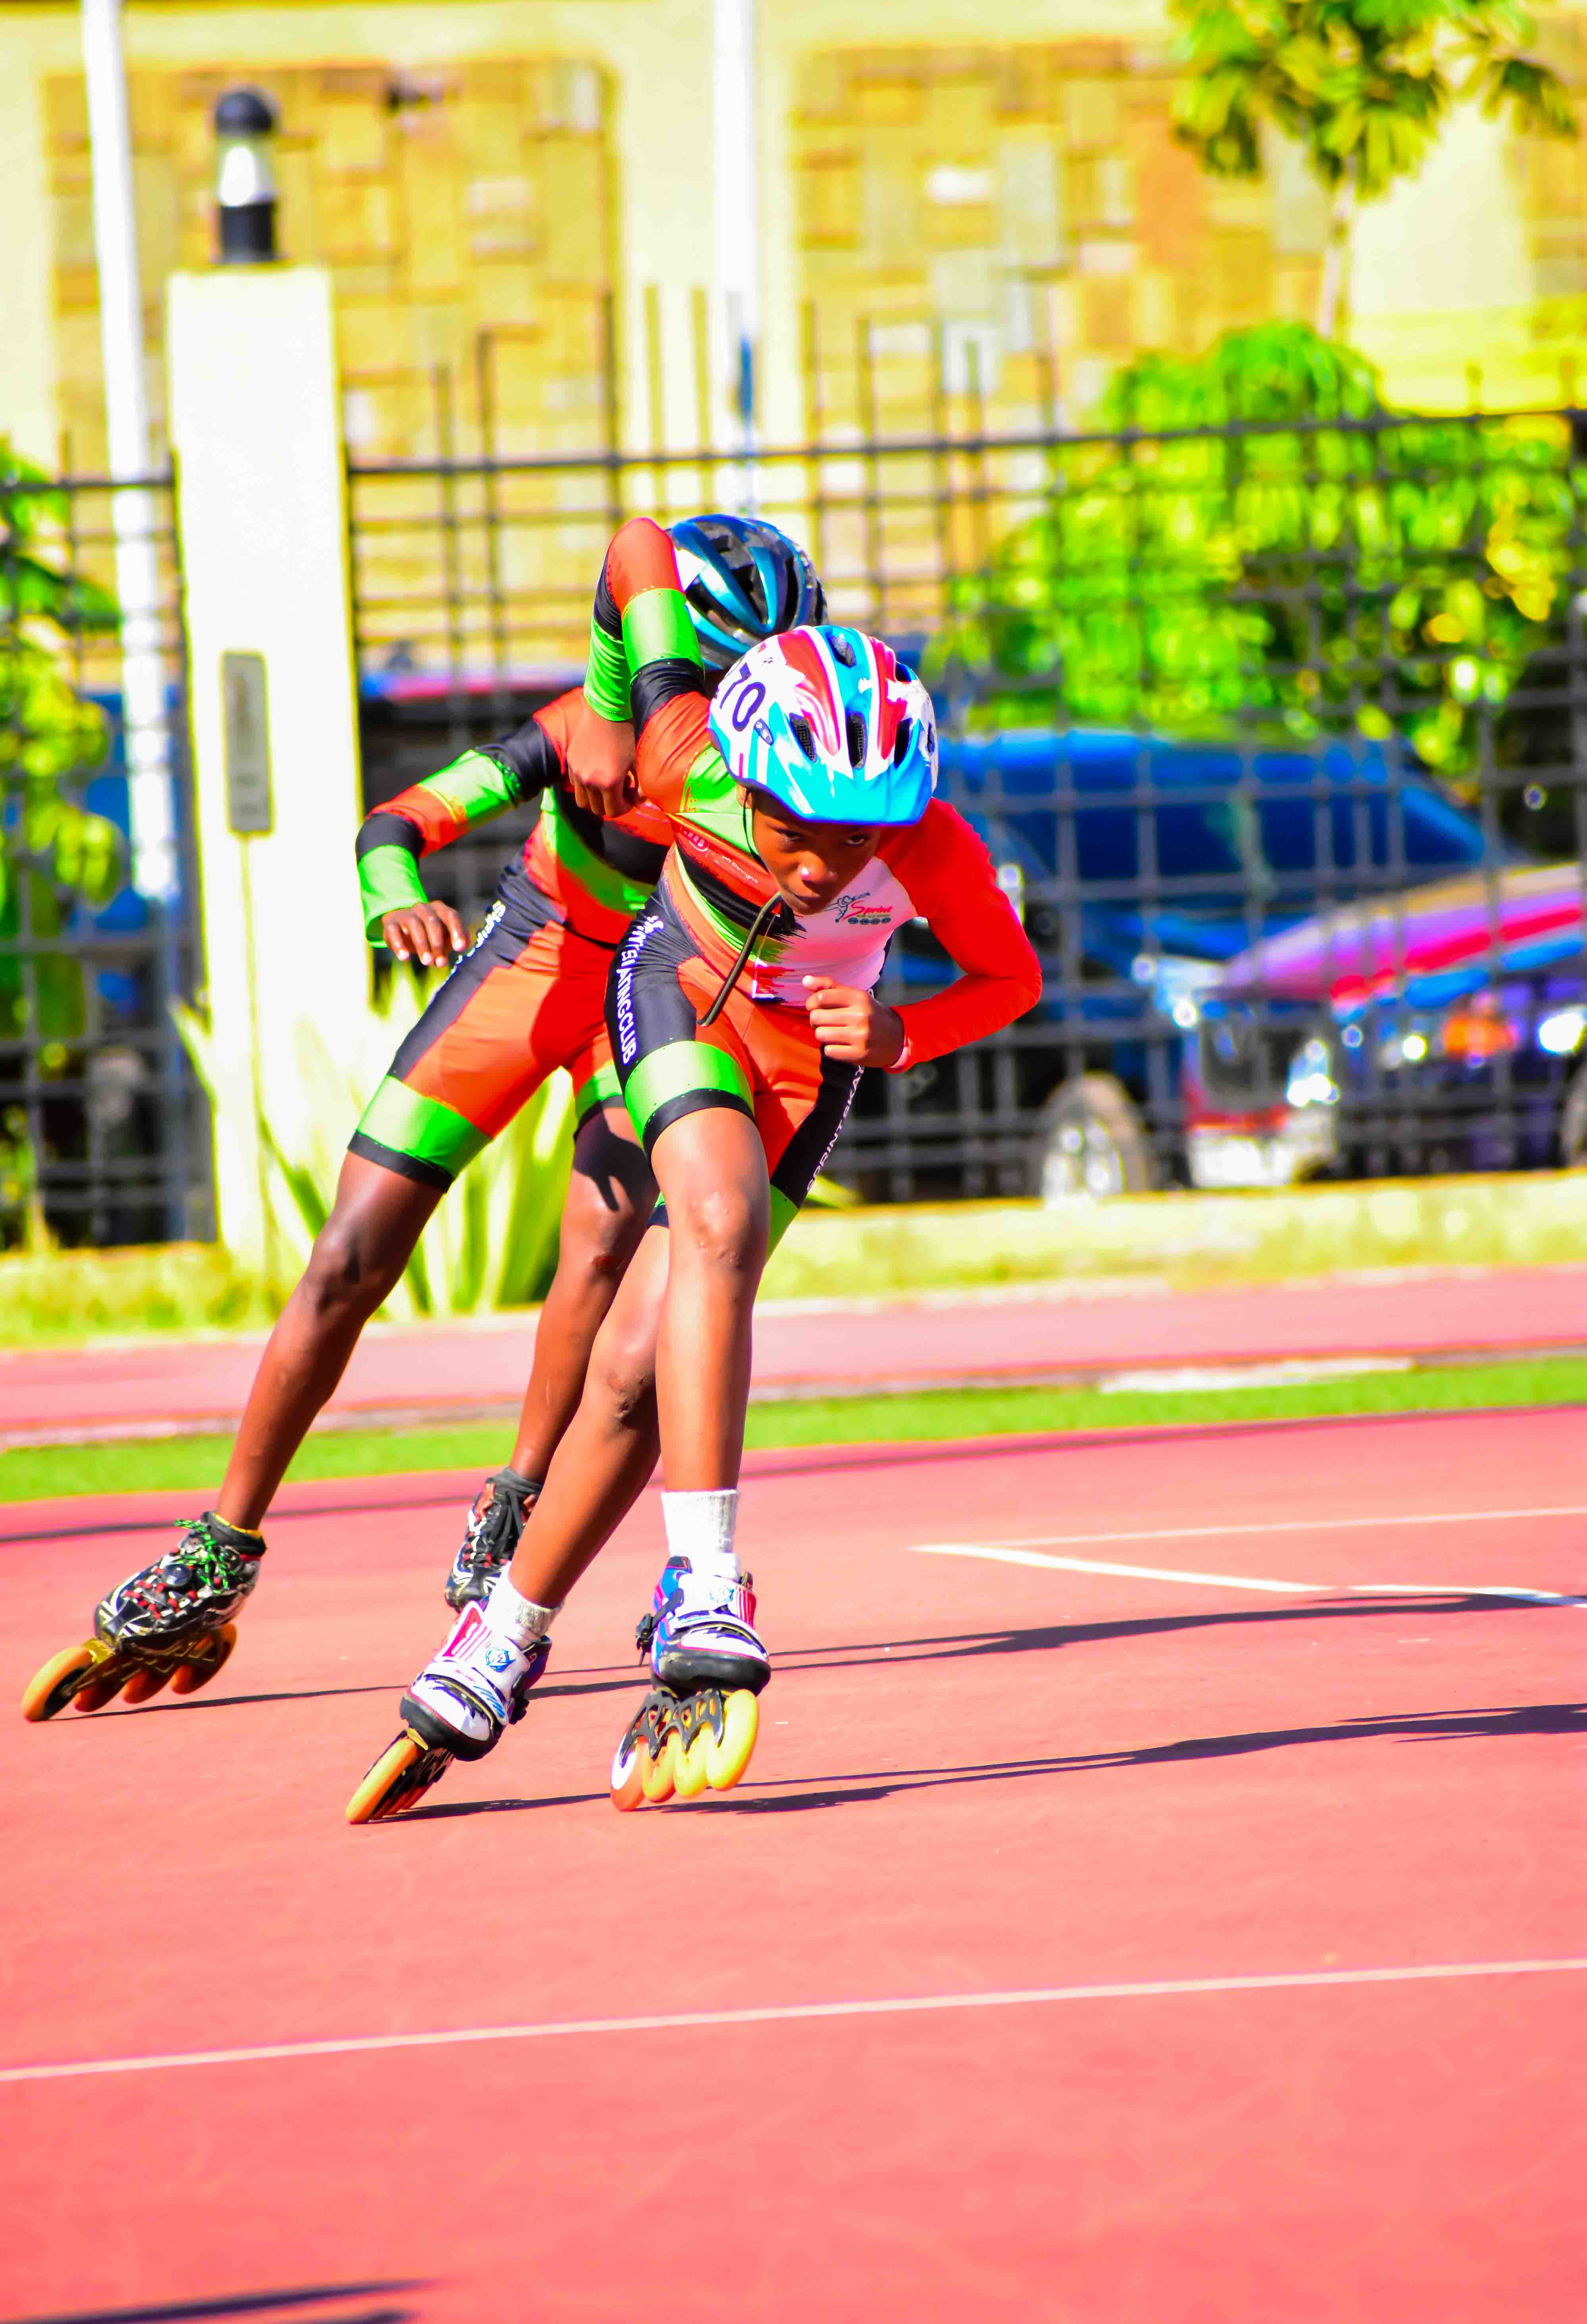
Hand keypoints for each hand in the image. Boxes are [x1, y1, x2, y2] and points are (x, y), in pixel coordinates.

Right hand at [381, 902, 466, 966]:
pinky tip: (404, 957)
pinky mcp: (391, 923)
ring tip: (427, 962)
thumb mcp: (445, 937)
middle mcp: (423, 908)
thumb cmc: (430, 934)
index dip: (456, 931)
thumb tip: (464, 945)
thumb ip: (456, 941)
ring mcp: (406, 914)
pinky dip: (399, 945)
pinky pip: (393, 931)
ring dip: (422, 946)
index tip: (460, 948)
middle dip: (437, 943)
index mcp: (440, 909)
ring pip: (415, 926)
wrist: (402, 928)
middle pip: (433, 922)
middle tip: (440, 962)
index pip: (451, 916)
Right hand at [567, 696, 636, 818]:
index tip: (632, 796)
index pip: (613, 811)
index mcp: (608, 782)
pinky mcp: (570, 762)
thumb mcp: (639, 761)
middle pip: (597, 810)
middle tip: (623, 790)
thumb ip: (641, 786)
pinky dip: (587, 785)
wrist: (608, 708)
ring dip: (596, 799)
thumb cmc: (629, 733)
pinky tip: (599, 770)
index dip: (625, 807)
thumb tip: (638, 800)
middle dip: (611, 804)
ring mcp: (577, 772)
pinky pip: (576, 784)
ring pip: (583, 801)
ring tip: (608, 783)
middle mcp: (589, 780)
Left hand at [802, 977, 905, 1066]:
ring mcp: (860, 1036)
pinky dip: (831, 1049)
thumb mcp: (855, 997)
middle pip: (817, 1017)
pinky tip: (841, 1045)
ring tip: (832, 1034)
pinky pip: (829, 1051)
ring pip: (821, 1035)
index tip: (814, 1006)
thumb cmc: (870, 1014)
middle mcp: (860, 1015)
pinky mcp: (859, 1054)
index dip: (811, 1003)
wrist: (897, 1038)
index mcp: (858, 998)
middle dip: (816, 1020)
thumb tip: (805, 980)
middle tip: (824, 1022)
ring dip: (823, 1035)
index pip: (822, 997)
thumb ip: (830, 987)